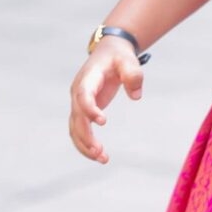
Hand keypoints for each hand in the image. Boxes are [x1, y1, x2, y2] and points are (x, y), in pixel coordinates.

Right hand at [68, 38, 143, 163]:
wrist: (109, 52)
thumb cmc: (118, 56)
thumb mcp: (128, 59)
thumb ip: (133, 74)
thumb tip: (136, 95)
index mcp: (88, 78)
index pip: (83, 95)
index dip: (89, 109)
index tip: (102, 121)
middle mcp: (78, 92)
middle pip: (76, 117)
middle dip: (86, 136)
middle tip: (100, 152)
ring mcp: (78, 103)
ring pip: (75, 128)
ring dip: (84, 145)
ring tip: (102, 158)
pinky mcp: (83, 111)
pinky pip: (80, 130)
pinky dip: (86, 144)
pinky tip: (99, 156)